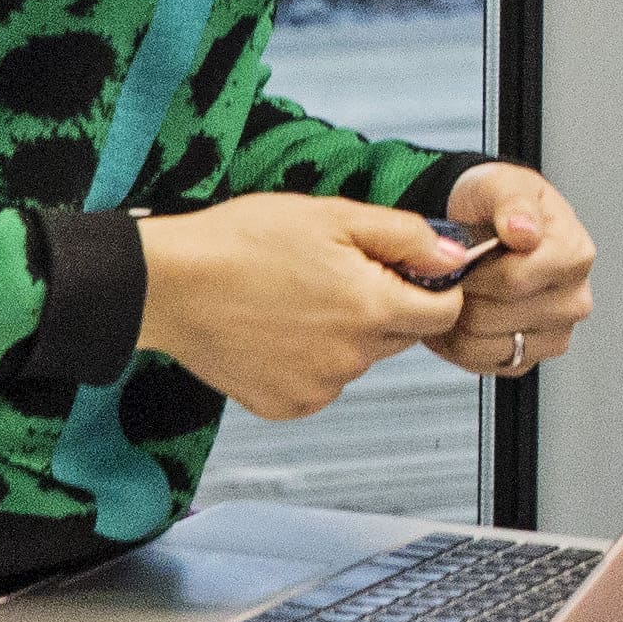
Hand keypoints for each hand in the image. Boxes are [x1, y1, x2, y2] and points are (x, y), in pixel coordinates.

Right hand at [135, 196, 470, 422]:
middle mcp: (351, 357)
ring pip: (359, 360)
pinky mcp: (285, 405)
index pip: (445, 313)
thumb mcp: (334, 216)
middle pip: (401, 336)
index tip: (409, 271)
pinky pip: (320, 384)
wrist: (169, 283)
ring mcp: (318, 388)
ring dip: (344, 334)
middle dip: (384, 306)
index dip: (433, 287)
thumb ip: (406, 237)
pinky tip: (277, 330)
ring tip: (294, 298)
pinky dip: (309, 361)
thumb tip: (453, 256)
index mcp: (372, 307)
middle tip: (333, 274)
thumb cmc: (241, 242)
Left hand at [434, 162, 596, 379]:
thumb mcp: (501, 184)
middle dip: (463, 294)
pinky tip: (460, 314)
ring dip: (455, 320)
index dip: (476, 271)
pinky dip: (457, 344)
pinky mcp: (531, 356)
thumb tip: (523, 230)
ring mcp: (554, 332)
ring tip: (456, 292)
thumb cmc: (496, 206)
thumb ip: (512, 202)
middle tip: (457, 274)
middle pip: (494, 316)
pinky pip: (480, 363)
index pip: (514, 281)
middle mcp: (573, 298)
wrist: (484, 225)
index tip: (464, 256)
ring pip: (482, 344)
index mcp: (574, 255)